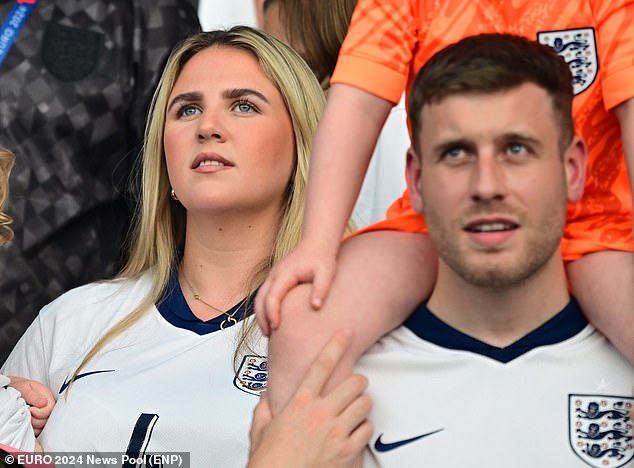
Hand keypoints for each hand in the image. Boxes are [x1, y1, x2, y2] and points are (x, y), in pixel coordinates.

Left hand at [9, 376, 55, 435]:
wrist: (14, 389)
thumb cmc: (20, 388)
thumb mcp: (25, 388)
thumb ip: (33, 395)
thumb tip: (44, 403)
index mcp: (48, 397)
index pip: (50, 410)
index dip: (40, 412)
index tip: (30, 409)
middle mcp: (48, 407)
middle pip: (47, 420)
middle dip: (34, 419)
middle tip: (26, 413)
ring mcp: (44, 415)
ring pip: (42, 426)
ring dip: (32, 424)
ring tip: (25, 416)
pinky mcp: (39, 422)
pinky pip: (38, 430)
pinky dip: (31, 429)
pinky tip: (26, 422)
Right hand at [248, 329, 372, 467]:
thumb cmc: (270, 462)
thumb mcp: (260, 430)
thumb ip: (264, 408)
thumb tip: (266, 396)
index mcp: (300, 403)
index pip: (322, 365)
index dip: (337, 344)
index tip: (347, 332)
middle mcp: (321, 413)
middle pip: (355, 382)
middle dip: (358, 382)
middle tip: (354, 386)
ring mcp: (336, 432)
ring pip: (365, 404)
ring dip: (361, 405)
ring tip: (353, 411)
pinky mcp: (348, 451)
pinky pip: (367, 429)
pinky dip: (364, 429)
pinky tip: (354, 432)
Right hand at [255, 240, 337, 334]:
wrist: (317, 243)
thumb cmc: (322, 257)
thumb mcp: (326, 273)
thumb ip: (321, 289)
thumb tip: (316, 307)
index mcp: (285, 273)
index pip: (272, 296)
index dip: (272, 312)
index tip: (276, 327)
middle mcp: (275, 275)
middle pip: (260, 299)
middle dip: (262, 318)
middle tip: (268, 335)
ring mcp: (273, 277)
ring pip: (260, 298)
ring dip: (261, 315)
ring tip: (268, 333)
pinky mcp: (276, 280)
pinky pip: (265, 296)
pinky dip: (265, 309)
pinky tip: (274, 321)